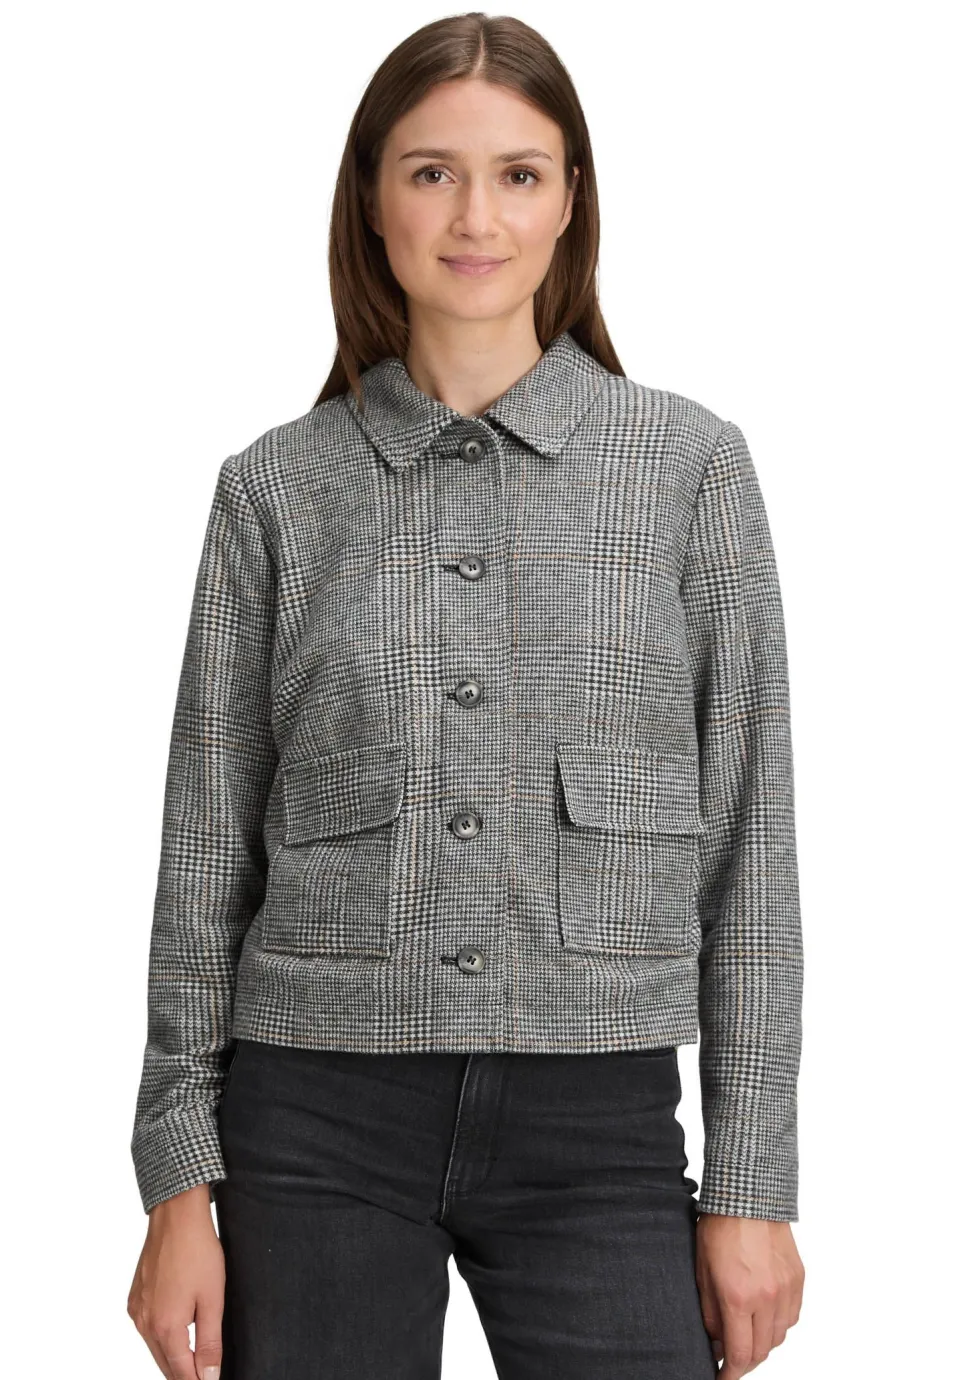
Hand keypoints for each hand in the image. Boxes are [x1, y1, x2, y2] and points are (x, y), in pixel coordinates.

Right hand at [127, 1184, 225, 1378]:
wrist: (176, 1217)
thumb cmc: (198, 1252)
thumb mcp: (213, 1298)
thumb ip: (210, 1342)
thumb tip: (210, 1375)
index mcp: (166, 1327)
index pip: (181, 1373)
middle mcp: (145, 1323)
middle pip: (165, 1365)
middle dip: (184, 1374)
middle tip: (204, 1374)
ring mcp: (136, 1311)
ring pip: (155, 1348)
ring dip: (172, 1358)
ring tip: (194, 1361)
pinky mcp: (134, 1298)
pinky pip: (146, 1329)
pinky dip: (161, 1338)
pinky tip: (176, 1333)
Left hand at [695, 1213, 803, 1376]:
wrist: (749, 1196)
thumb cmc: (719, 1228)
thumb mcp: (702, 1273)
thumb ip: (710, 1314)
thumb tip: (717, 1343)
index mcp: (738, 1297)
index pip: (740, 1354)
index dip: (729, 1374)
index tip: (721, 1378)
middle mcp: (766, 1298)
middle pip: (762, 1351)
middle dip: (745, 1361)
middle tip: (732, 1359)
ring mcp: (786, 1289)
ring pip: (779, 1337)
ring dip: (763, 1343)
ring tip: (747, 1335)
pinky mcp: (798, 1279)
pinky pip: (792, 1317)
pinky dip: (779, 1324)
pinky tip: (765, 1317)